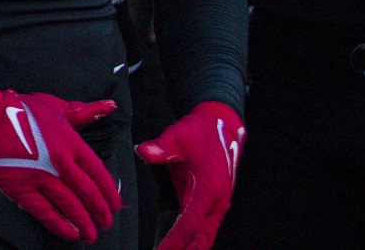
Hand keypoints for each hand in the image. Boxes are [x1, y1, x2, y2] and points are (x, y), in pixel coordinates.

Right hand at [0, 87, 120, 241]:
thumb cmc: (19, 110)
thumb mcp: (54, 106)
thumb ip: (83, 112)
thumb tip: (109, 106)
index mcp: (70, 142)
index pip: (98, 173)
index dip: (109, 192)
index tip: (115, 204)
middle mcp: (59, 163)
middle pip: (88, 193)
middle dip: (100, 211)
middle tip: (106, 222)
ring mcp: (40, 178)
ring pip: (70, 206)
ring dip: (84, 223)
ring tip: (91, 234)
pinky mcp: (21, 189)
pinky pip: (45, 212)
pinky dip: (60, 226)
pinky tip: (70, 233)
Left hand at [135, 102, 242, 249]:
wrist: (221, 126)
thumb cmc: (198, 133)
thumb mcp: (178, 136)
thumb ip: (161, 148)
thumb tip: (143, 152)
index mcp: (208, 189)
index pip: (189, 223)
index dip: (174, 240)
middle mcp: (217, 202)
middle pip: (201, 238)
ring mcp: (219, 205)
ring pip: (206, 237)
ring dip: (191, 249)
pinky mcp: (216, 204)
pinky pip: (206, 229)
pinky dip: (196, 241)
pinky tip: (183, 247)